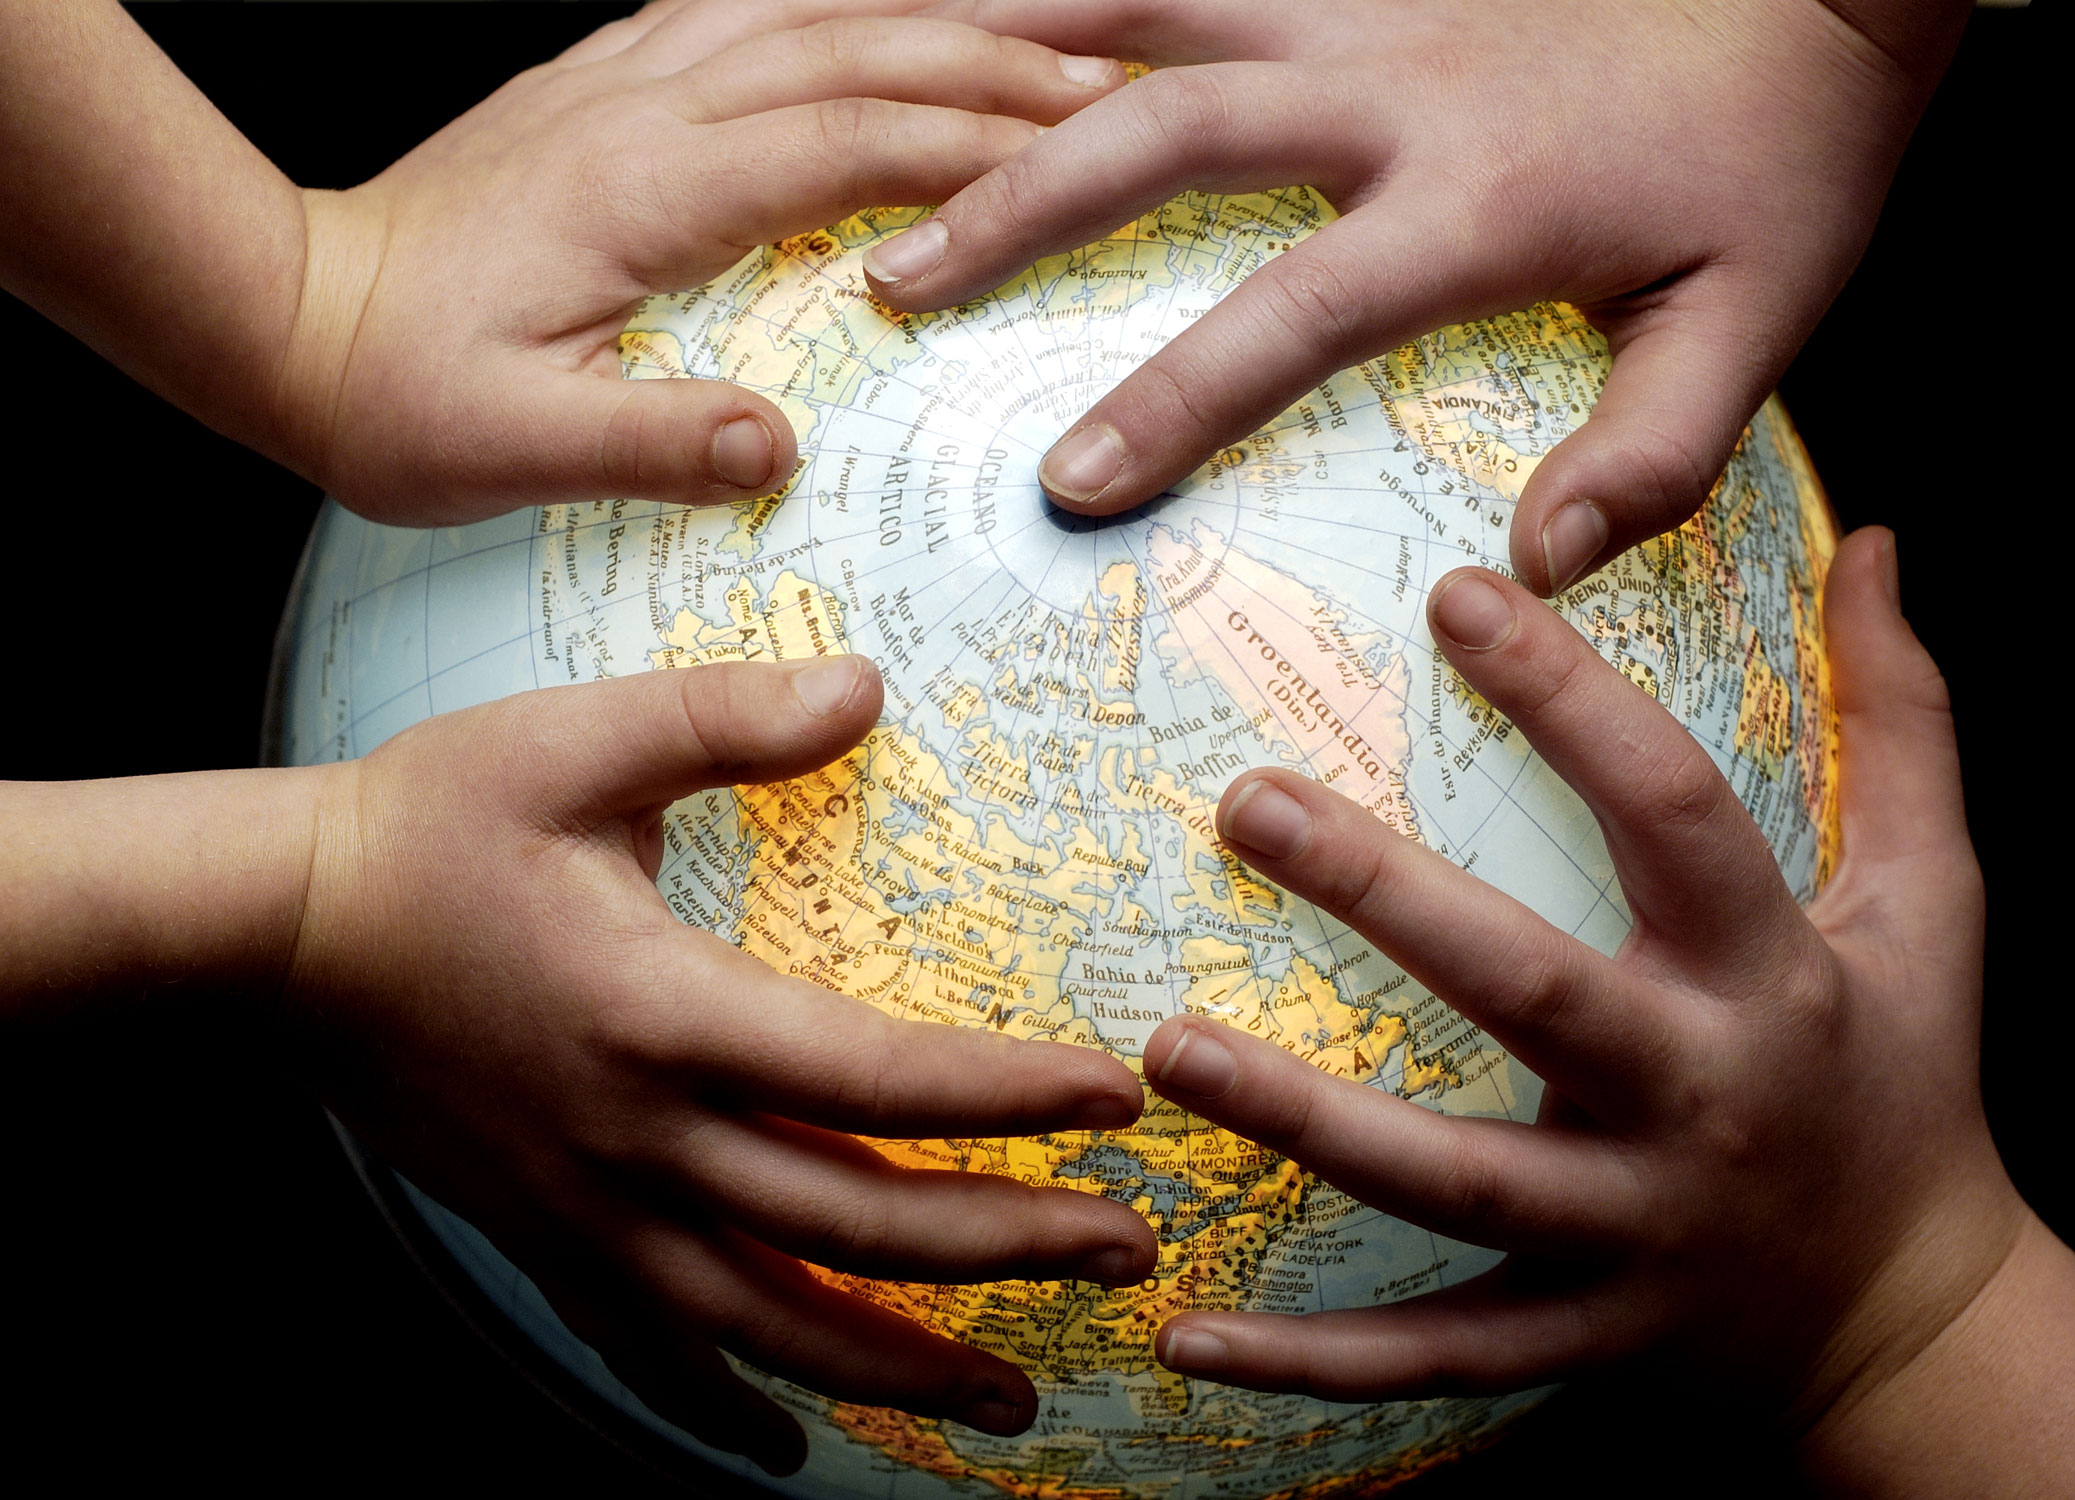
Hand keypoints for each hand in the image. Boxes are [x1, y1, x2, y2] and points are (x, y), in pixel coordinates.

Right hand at [283, 657, 1155, 1471]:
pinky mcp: (542, 1241)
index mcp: (663, 1013)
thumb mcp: (574, 741)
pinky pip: (649, 1354)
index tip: (1118, 1100)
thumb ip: (729, 719)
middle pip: (858, 1224)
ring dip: (906, 1367)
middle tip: (1129, 1248)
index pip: (879, 1079)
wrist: (269, 935)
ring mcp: (587, 1213)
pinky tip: (788, 1447)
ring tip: (1018, 1394)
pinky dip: (728, 1408)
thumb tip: (869, 688)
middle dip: (1009, 1243)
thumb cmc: (426, 828)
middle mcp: (638, 1140)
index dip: (1009, 1097)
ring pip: (773, 1323)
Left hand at [286, 0, 1127, 522]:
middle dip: (997, 59)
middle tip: (1111, 82)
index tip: (1083, 155)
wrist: (288, 315)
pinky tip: (887, 13)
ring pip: (813, 10)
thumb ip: (647, 445)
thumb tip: (780, 447)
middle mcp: (647, 107)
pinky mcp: (604, 86)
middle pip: (857, 48)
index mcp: (646, 189)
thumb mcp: (510, 449)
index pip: (848, 144)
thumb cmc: (396, 393)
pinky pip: (750, 10)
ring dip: (937, 18)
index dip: (976, 146)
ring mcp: (624, 82)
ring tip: (1042, 33)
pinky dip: (844, 5)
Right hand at [868, 0, 1964, 591]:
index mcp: (1473, 199)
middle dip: (1017, 204)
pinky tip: (1002, 2)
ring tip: (880, 83)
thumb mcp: (1752, 324)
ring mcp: (1367, 10)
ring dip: (1011, 44)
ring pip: (1153, 7)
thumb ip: (1653, 451)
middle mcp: (1391, 88)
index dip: (1174, 396)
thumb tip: (1534, 569)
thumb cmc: (1775, 170)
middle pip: (1165, 129)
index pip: (1292, 309)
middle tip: (900, 280)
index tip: (1067, 479)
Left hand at [1132, 529, 2025, 1424]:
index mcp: (1773, 978)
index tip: (1456, 593)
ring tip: (1166, 1049)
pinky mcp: (1576, 1339)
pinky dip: (1308, 1364)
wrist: (1915, 1326)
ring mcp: (1630, 1236)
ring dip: (1306, 1122)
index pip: (1675, 808)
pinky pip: (1429, 1357)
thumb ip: (1902, 721)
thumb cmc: (1900, 1081)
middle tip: (1246, 800)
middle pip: (1532, 988)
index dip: (1572, 696)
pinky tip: (1183, 1332)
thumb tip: (1874, 545)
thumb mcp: (1934, 900)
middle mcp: (1698, 1105)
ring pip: (1453, 1182)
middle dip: (1388, 897)